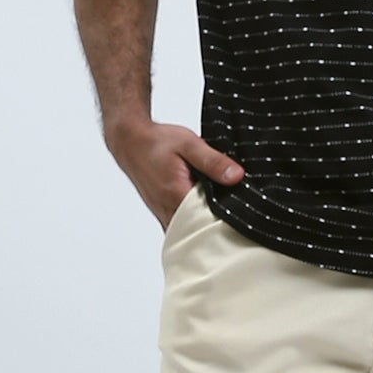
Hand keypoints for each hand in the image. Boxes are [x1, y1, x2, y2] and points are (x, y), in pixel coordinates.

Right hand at [105, 116, 244, 230]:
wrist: (130, 141)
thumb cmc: (156, 142)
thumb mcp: (189, 144)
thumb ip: (213, 161)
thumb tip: (236, 176)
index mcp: (176, 196)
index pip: (208, 221)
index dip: (227, 221)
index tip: (242, 216)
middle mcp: (167, 210)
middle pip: (199, 231)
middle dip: (217, 227)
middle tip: (236, 218)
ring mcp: (163, 214)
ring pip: (188, 231)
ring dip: (204, 226)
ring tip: (222, 216)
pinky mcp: (161, 212)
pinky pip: (179, 226)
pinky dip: (192, 224)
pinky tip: (204, 213)